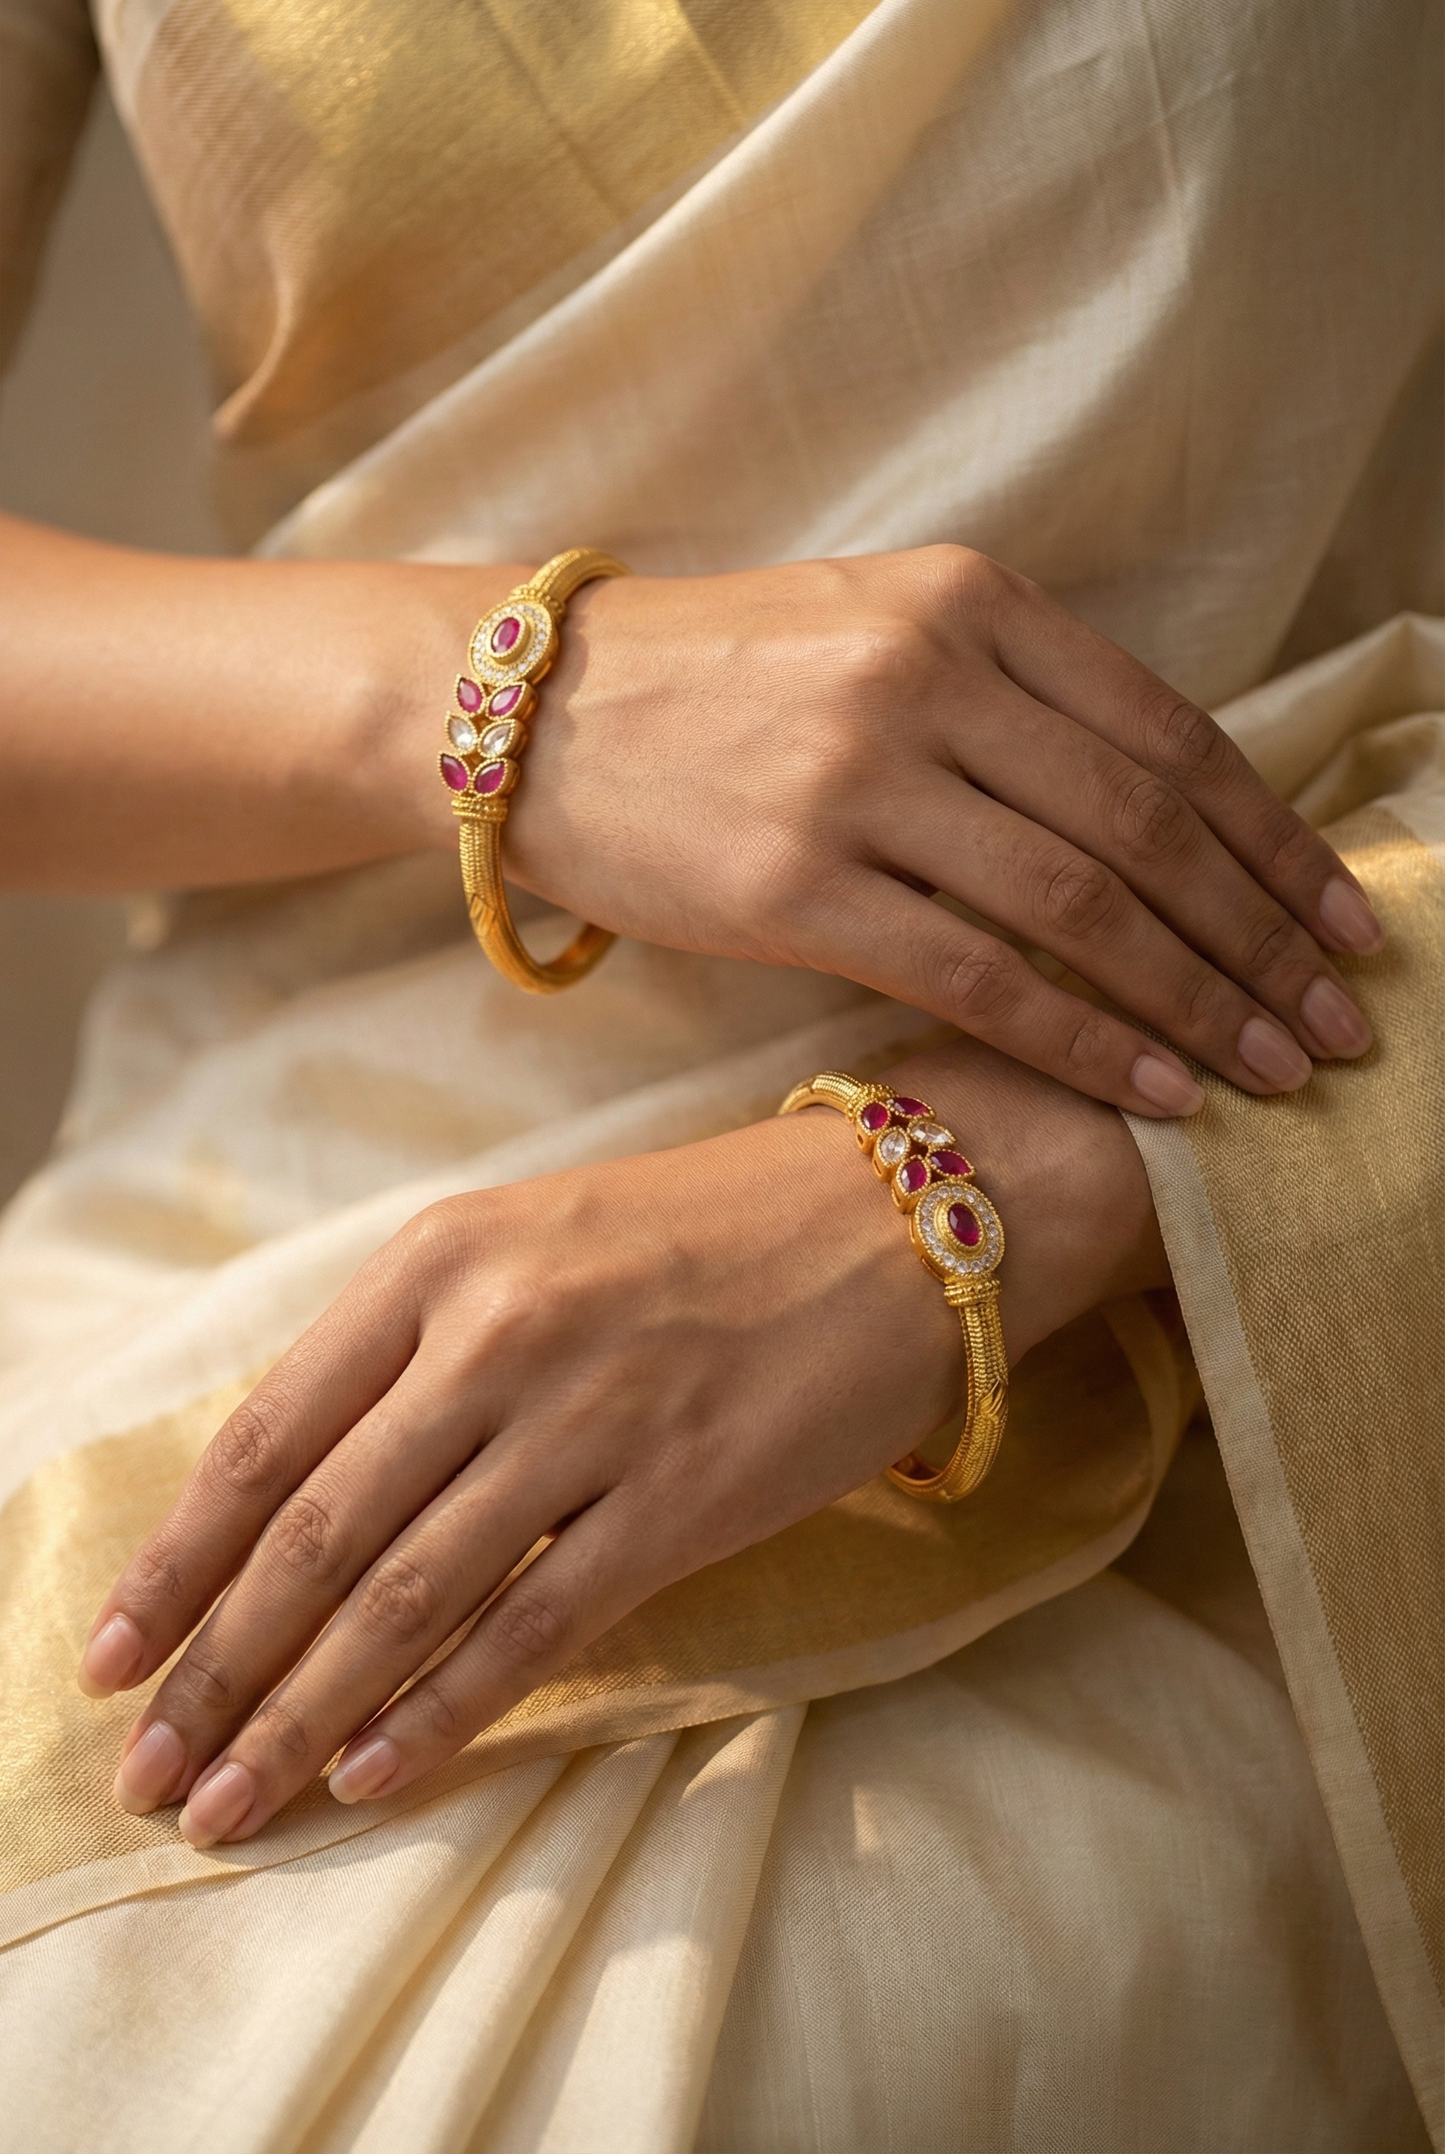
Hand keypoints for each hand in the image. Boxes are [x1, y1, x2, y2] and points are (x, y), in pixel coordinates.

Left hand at [79, 1038, 1166, 1845]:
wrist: (899, 1214)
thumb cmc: (706, 1230)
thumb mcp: (532, 1239)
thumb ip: (416, 1345)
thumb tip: (300, 1495)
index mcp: (442, 1259)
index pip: (272, 1432)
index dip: (181, 1556)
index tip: (117, 1651)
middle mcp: (500, 1331)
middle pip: (321, 1531)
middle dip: (221, 1667)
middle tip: (153, 1770)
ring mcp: (592, 1416)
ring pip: (409, 1592)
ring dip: (306, 1711)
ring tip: (235, 1800)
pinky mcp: (681, 1496)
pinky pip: (534, 1626)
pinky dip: (446, 1710)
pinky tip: (378, 1772)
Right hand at [480, 547, 1380, 1113]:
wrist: (530, 710)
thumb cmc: (714, 680)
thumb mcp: (875, 629)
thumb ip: (1014, 693)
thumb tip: (1157, 811)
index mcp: (970, 604)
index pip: (1171, 736)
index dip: (1276, 843)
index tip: (1343, 923)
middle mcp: (930, 678)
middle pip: (1148, 828)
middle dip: (1264, 939)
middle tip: (1341, 1025)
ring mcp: (861, 781)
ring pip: (1082, 907)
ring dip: (1198, 1001)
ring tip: (1273, 1072)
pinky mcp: (796, 885)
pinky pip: (981, 974)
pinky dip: (1082, 1037)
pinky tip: (1151, 1090)